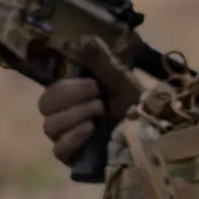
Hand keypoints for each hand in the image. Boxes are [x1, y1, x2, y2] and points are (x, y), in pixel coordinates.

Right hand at [36, 36, 141, 167]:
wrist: (154, 133)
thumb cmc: (136, 105)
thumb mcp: (120, 79)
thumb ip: (101, 61)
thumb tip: (83, 38)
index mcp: (72, 98)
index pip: (49, 91)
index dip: (66, 87)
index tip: (94, 84)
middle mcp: (66, 118)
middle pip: (44, 106)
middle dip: (70, 98)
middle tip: (98, 98)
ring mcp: (68, 140)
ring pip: (50, 127)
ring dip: (76, 115)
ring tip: (100, 113)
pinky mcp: (75, 159)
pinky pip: (59, 150)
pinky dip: (73, 137)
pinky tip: (90, 130)